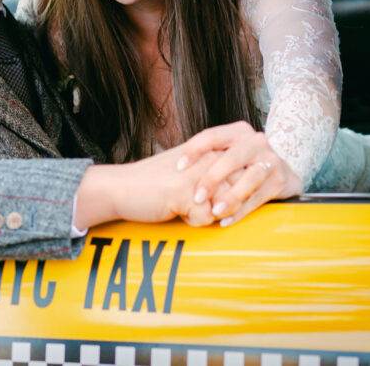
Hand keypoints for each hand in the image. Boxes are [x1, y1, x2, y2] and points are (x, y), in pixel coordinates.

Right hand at [73, 122, 261, 228]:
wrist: (121, 187)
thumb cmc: (155, 181)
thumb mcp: (191, 167)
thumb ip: (218, 170)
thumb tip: (248, 187)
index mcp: (212, 148)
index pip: (248, 174)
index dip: (236, 192)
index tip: (207, 193)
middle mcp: (209, 157)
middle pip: (241, 191)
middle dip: (225, 205)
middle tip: (193, 200)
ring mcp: (200, 174)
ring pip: (227, 205)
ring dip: (208, 212)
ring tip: (185, 203)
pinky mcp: (187, 193)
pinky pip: (208, 218)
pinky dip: (194, 221)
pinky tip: (176, 210)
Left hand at [177, 121, 302, 225]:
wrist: (283, 172)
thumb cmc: (244, 164)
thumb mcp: (227, 153)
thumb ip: (207, 156)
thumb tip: (171, 168)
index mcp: (238, 132)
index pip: (212, 136)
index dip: (193, 150)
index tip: (178, 167)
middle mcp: (256, 142)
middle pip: (232, 158)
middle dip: (212, 178)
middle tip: (196, 197)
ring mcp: (271, 160)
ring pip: (249, 178)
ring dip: (230, 197)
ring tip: (214, 212)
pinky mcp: (281, 180)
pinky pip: (259, 197)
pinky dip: (241, 210)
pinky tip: (226, 221)